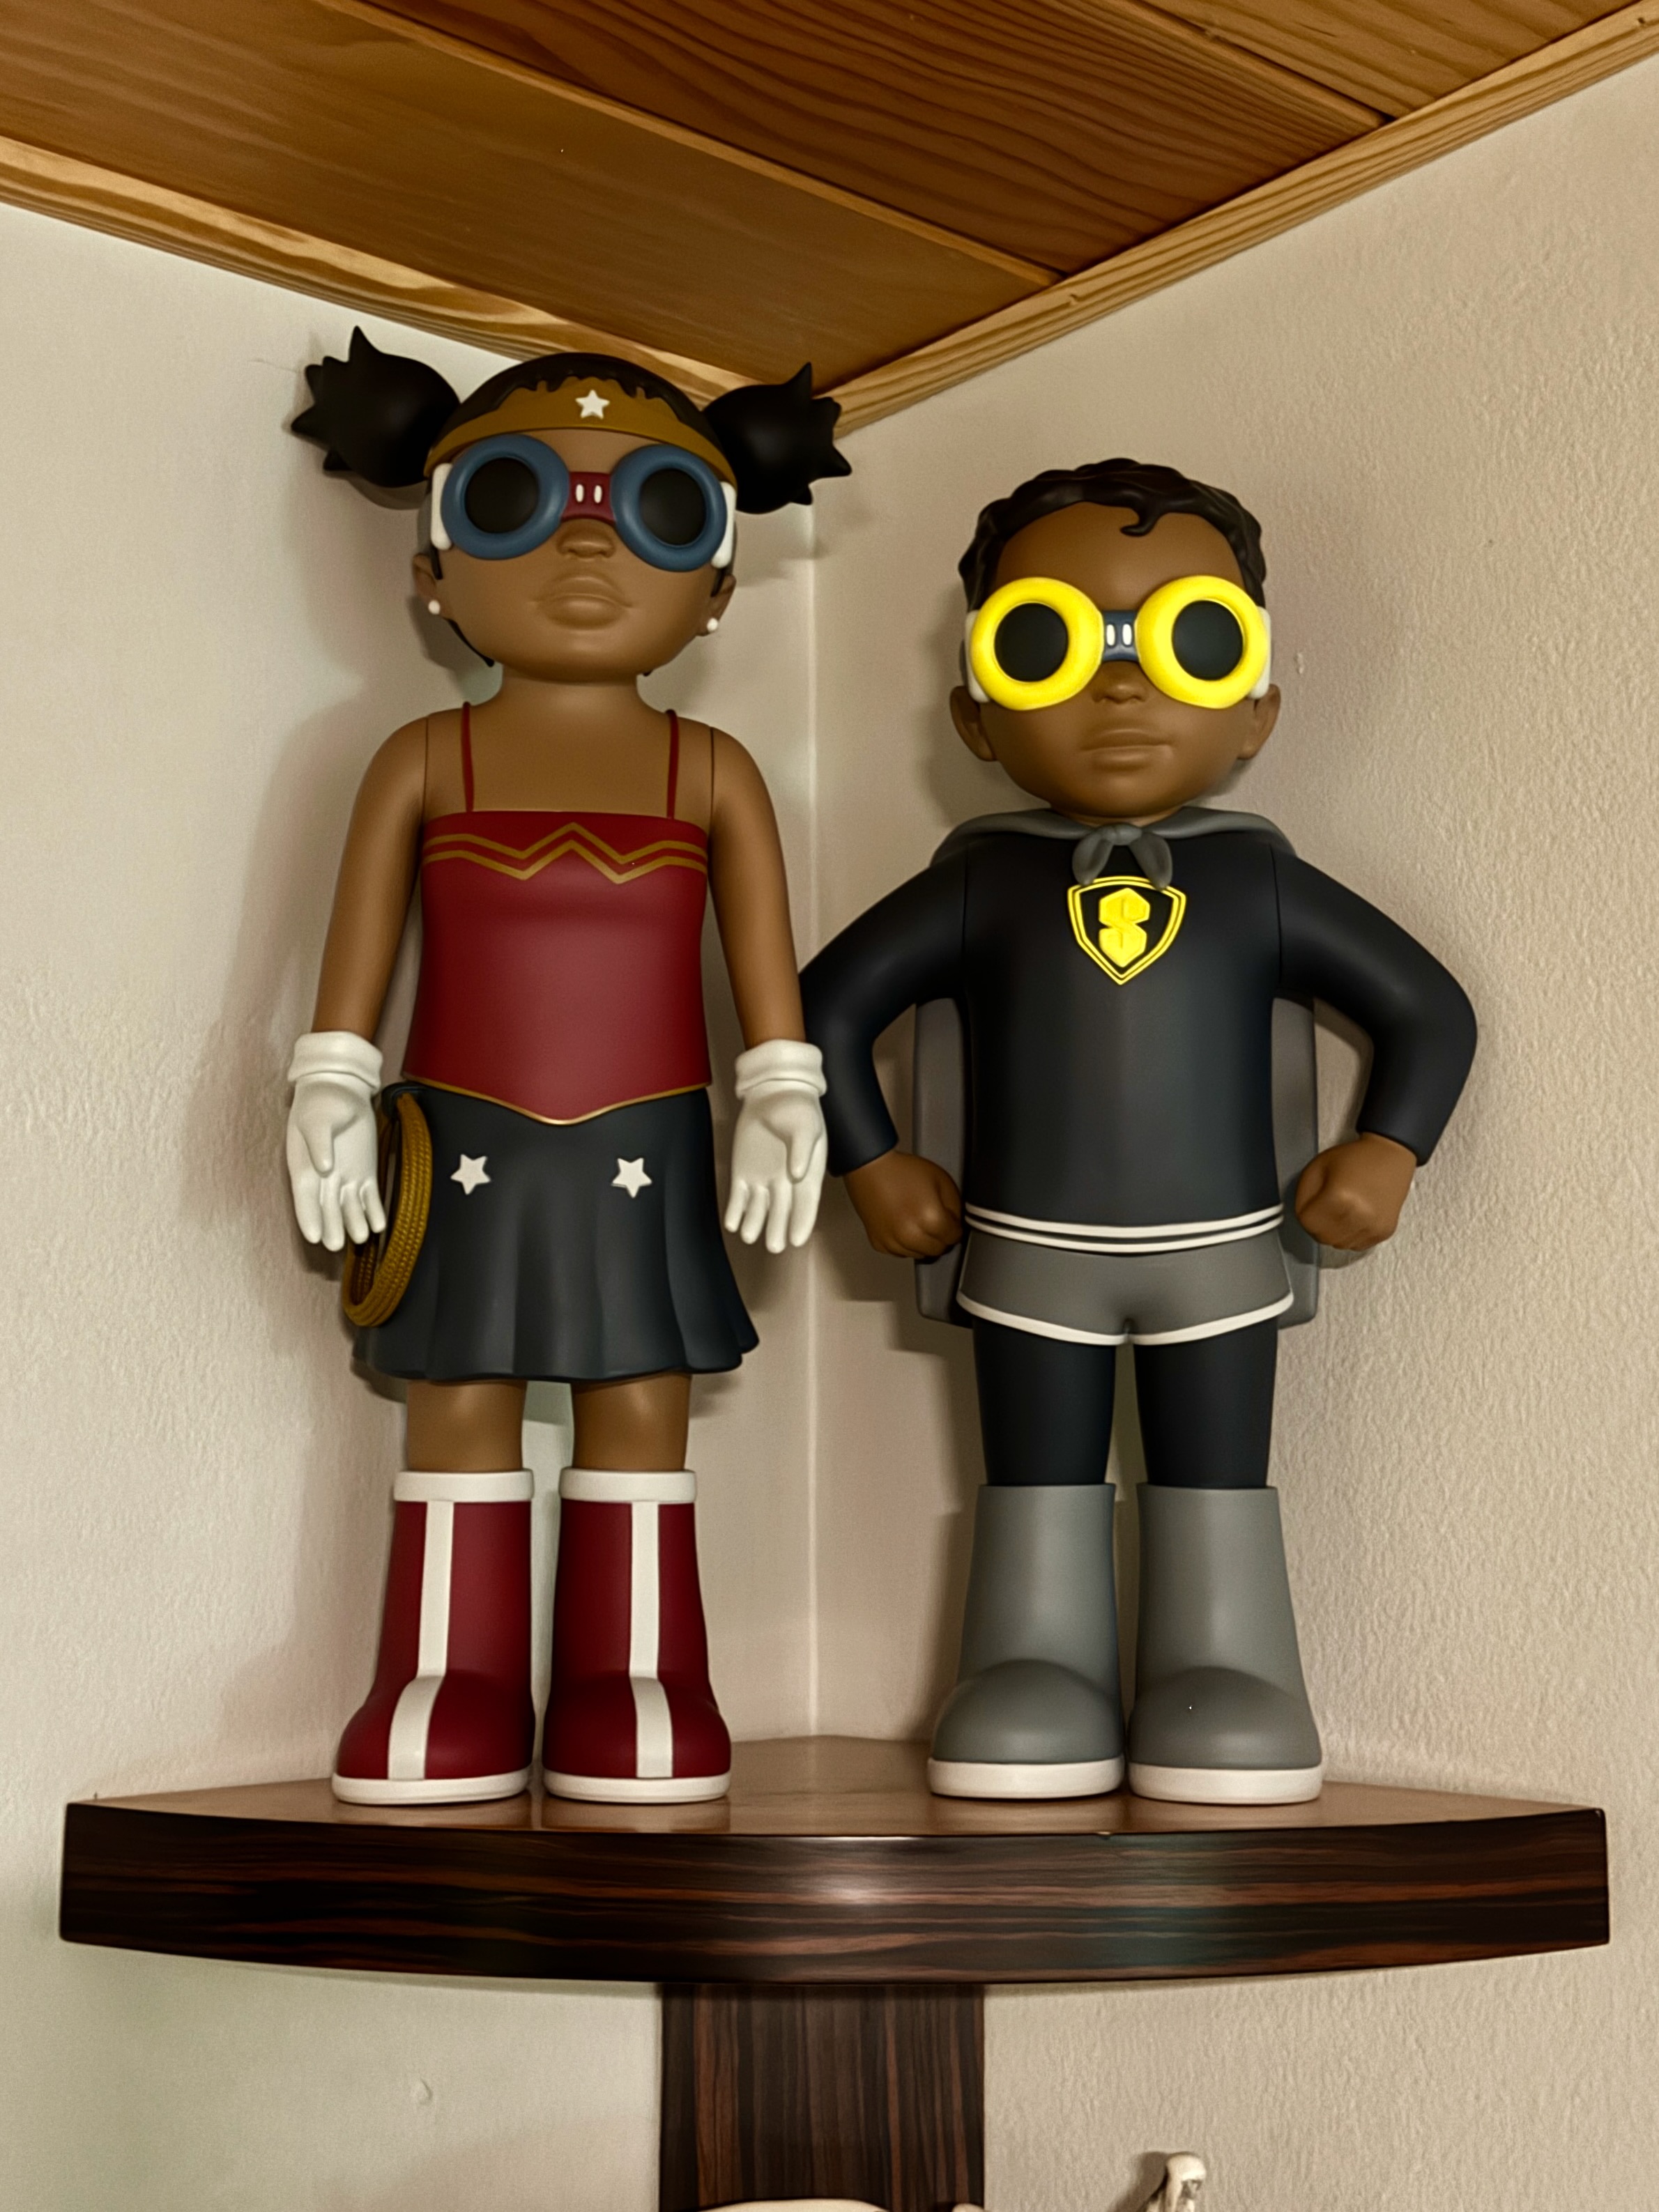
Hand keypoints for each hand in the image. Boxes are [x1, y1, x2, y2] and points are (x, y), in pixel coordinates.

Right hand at [285, 1031, 386, 1251]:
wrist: (341, 1091)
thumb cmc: (321, 1103)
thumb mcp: (316, 1119)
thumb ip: (319, 1143)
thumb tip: (323, 1169)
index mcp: (303, 1166)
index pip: (304, 1197)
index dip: (308, 1217)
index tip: (312, 1237)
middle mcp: (323, 1179)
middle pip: (326, 1208)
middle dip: (330, 1226)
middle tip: (334, 1245)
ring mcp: (345, 1177)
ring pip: (348, 1206)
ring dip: (354, 1222)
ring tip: (361, 1237)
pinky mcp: (365, 1173)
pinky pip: (369, 1196)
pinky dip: (374, 1210)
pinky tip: (380, 1225)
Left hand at [724, 1086, 827, 1252]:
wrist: (773, 1094)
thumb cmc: (797, 1109)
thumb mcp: (805, 1126)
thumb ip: (802, 1149)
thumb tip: (798, 1174)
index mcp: (807, 1175)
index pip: (806, 1204)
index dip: (802, 1222)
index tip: (797, 1239)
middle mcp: (785, 1183)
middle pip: (782, 1212)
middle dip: (777, 1229)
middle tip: (774, 1246)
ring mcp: (762, 1180)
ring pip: (759, 1208)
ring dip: (754, 1223)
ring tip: (748, 1235)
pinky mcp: (742, 1173)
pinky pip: (738, 1197)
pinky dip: (735, 1210)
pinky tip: (731, 1223)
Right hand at [844, 1149, 962, 1257]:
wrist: (870, 1169)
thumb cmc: (902, 1171)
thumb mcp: (942, 1179)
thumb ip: (955, 1206)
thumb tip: (955, 1223)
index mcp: (930, 1219)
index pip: (954, 1237)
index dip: (954, 1226)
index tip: (950, 1220)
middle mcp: (911, 1235)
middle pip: (937, 1250)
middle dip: (940, 1237)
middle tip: (934, 1220)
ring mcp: (893, 1242)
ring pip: (919, 1254)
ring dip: (922, 1242)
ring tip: (916, 1220)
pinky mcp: (879, 1243)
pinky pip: (900, 1253)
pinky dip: (904, 1244)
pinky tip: (902, 1225)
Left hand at [1294, 1132, 1416, 1250]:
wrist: (1390, 1156)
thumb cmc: (1353, 1159)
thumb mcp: (1318, 1166)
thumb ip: (1304, 1194)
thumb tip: (1303, 1217)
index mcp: (1339, 1197)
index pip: (1307, 1222)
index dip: (1304, 1213)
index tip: (1311, 1203)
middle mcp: (1358, 1216)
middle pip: (1322, 1237)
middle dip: (1317, 1225)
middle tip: (1324, 1209)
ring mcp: (1373, 1226)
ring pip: (1339, 1245)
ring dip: (1334, 1232)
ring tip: (1340, 1211)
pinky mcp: (1384, 1232)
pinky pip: (1357, 1245)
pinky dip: (1350, 1235)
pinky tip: (1354, 1217)